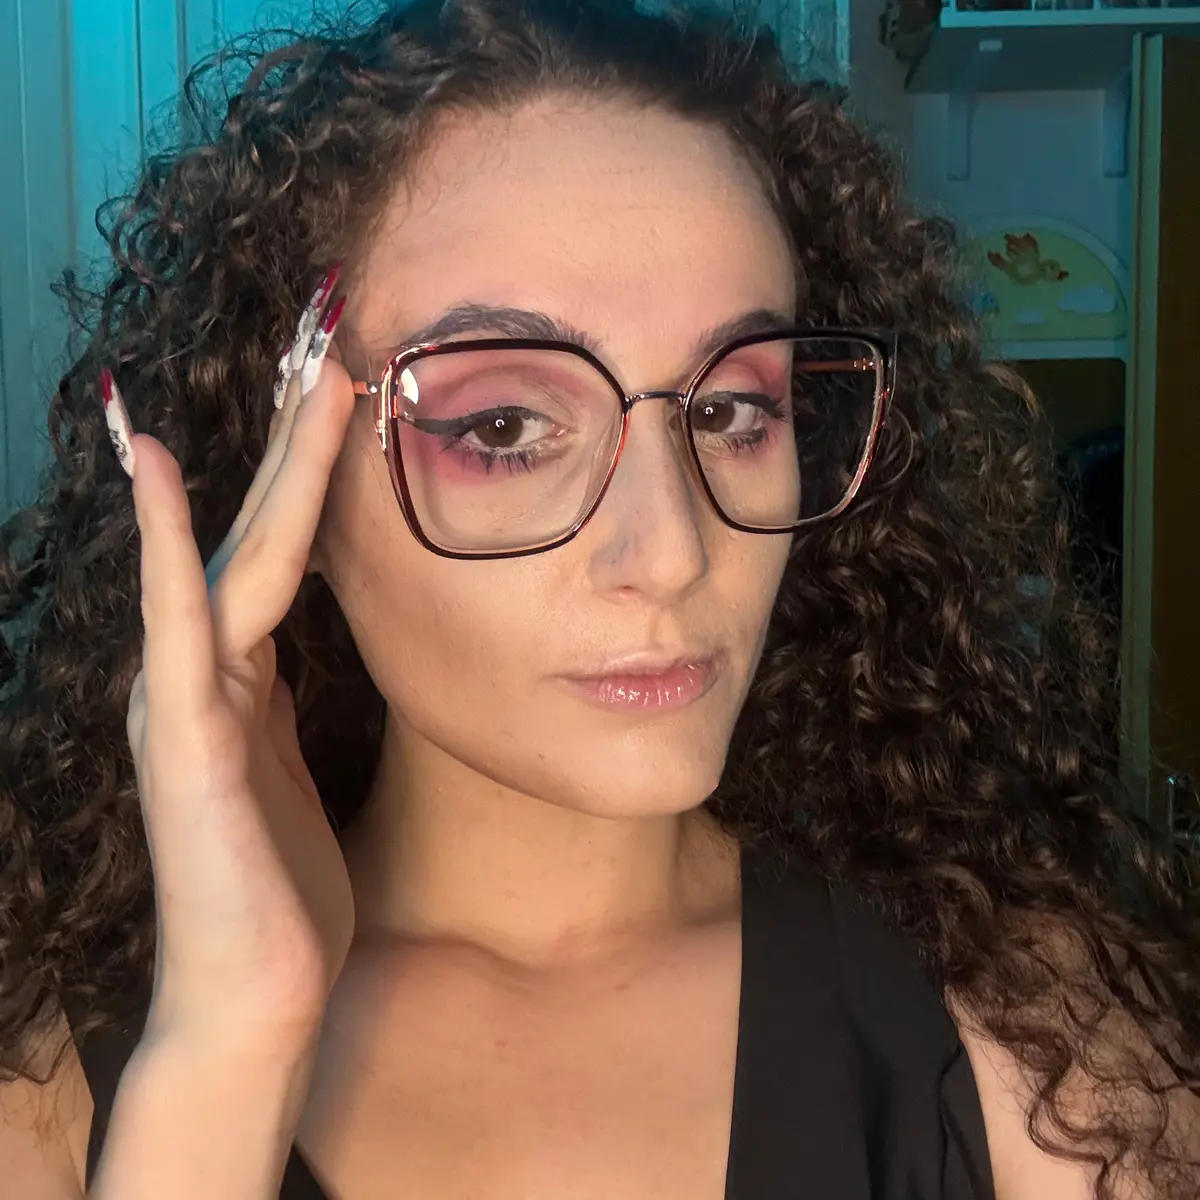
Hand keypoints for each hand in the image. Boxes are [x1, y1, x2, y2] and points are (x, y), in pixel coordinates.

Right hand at [111, 274, 357, 1048]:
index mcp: (246, 677)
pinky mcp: (186, 741)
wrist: (253, 995)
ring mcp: (189, 700)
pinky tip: (153, 467)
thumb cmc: (283, 889)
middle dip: (302, 433)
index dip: (314, 468)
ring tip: (303, 366)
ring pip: (232, 554)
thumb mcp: (296, 767)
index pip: (283, 549)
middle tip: (336, 330)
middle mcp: (209, 671)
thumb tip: (304, 649)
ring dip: (270, 461)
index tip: (351, 386)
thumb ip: (289, 702)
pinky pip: (179, 624)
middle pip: (262, 528)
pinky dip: (166, 545)